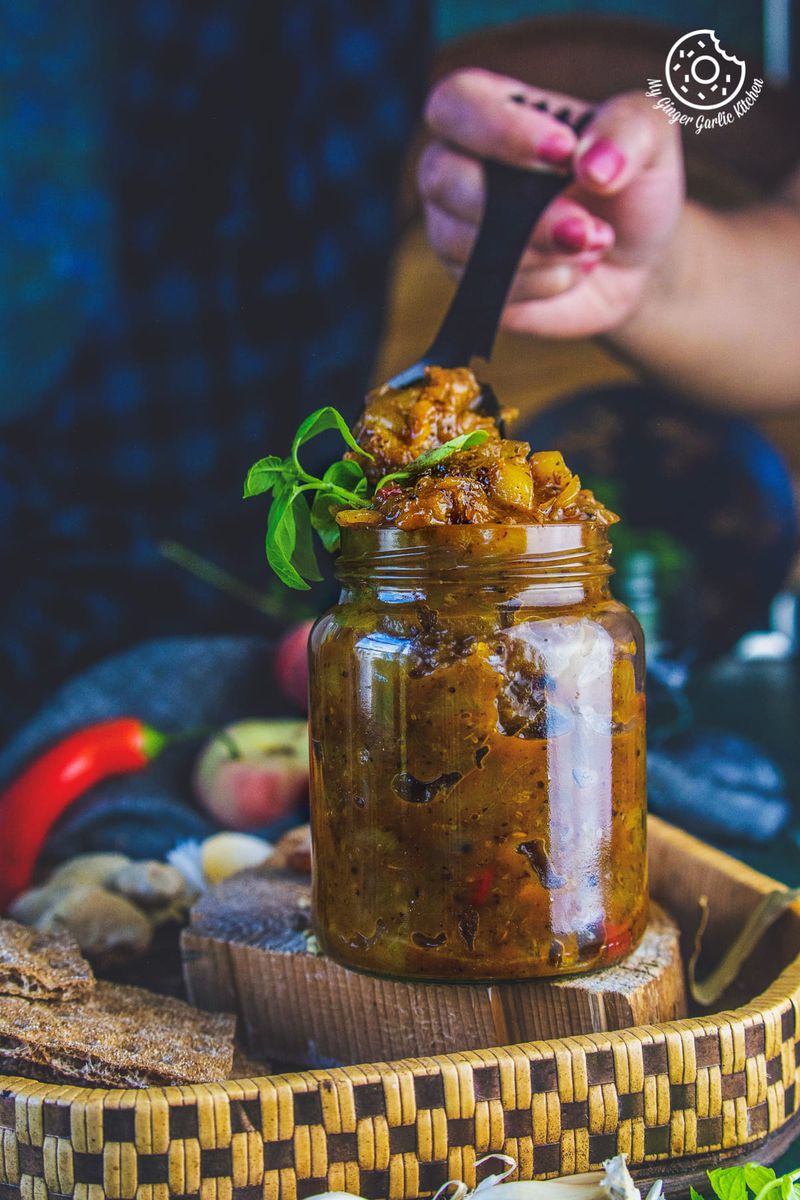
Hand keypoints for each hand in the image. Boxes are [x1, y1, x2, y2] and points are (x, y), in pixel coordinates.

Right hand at [418, 69, 684, 338]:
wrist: (634, 258)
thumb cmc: (629, 183)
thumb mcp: (650, 136)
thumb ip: (627, 129)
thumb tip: (590, 165)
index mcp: (490, 110)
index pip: (457, 103)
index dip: (499, 130)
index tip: (563, 154)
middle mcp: (458, 167)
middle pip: (441, 179)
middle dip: (520, 211)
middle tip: (584, 226)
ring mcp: (455, 229)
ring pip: (461, 243)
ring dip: (537, 251)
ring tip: (594, 244)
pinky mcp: (471, 282)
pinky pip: (487, 287)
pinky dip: (540, 284)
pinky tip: (575, 273)